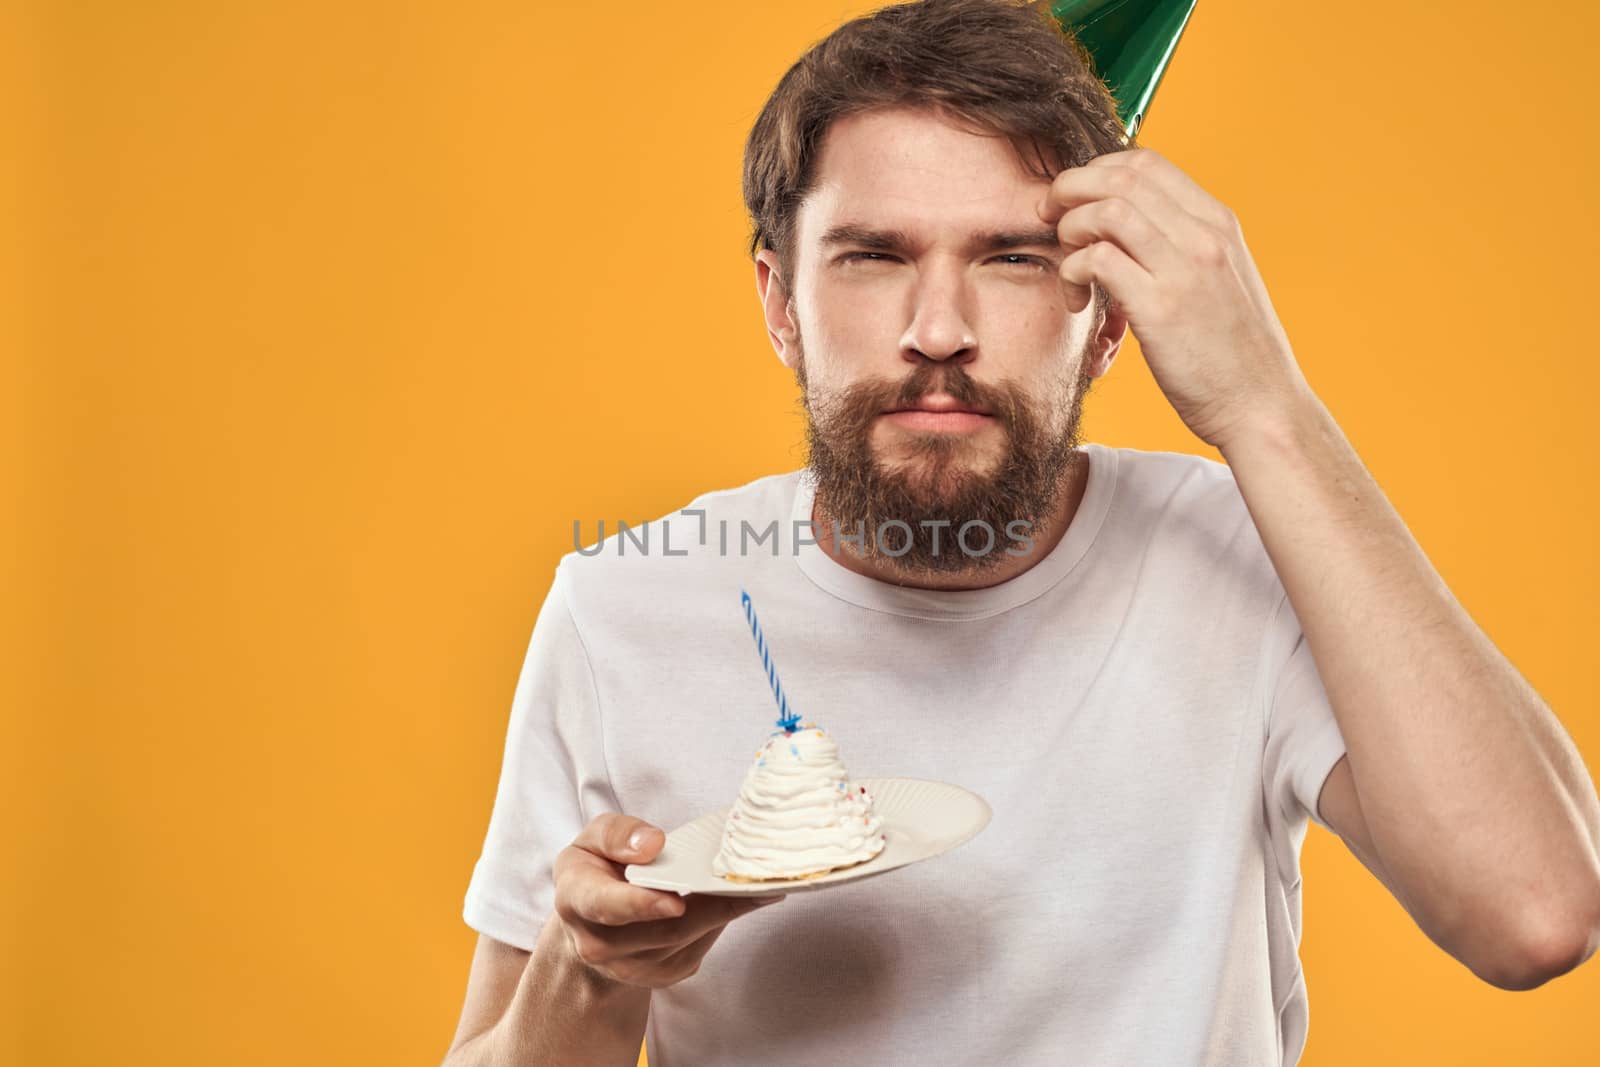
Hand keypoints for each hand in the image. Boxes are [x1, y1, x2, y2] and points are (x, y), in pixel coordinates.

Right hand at [551, 813, 783, 988]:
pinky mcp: (661, 976)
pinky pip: (698, 949)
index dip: (640, 905)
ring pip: (686, 940)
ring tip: (756, 887)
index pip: (606, 906)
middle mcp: (598, 944)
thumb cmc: (597, 869)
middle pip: (661, 930)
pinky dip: (720, 923)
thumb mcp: (595, 838)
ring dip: (723, 913)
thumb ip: (618, 834)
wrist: (594, 920)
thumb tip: (653, 845)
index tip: (675, 901)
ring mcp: (630, 968)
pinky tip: (738, 900)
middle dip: (708, 906)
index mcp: (577, 901)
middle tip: (747, 884)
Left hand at [1037, 148, 1312, 449]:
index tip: (1074, 201)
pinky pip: (1097, 260)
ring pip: (1105, 210)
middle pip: (1119, 176)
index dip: (1097, 172)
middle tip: (1049, 221)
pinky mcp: (1160, 307)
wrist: (1262, 407)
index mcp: (1218, 224)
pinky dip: (1073, 272)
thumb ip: (1182, 250)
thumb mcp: (1218, 283)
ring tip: (1069, 267)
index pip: (1147, 163)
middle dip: (1070, 190)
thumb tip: (1128, 233)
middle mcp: (1204, 235)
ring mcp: (1185, 268)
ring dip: (1070, 230)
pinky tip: (1079, 301)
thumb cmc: (1232, 355)